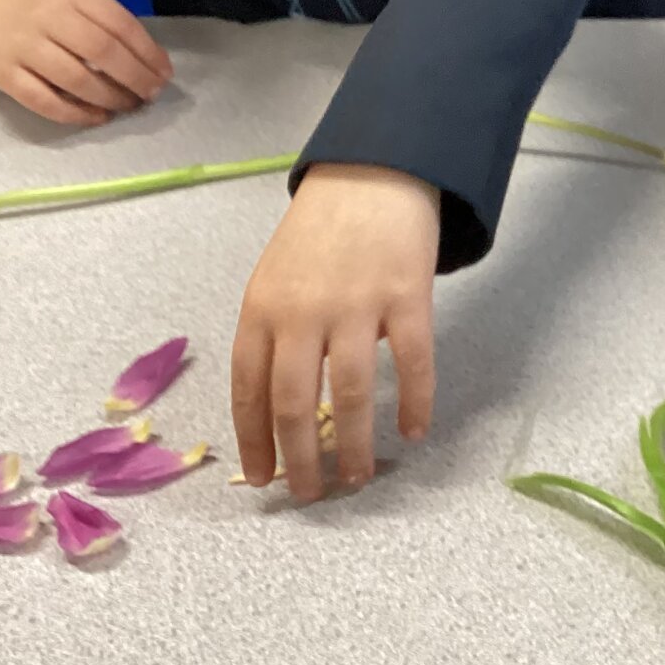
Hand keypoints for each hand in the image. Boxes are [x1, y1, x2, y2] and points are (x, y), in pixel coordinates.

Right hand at [0, 0, 172, 125]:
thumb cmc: (48, 16)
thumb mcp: (79, 6)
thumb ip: (112, 28)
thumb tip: (154, 67)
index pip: (120, 23)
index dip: (148, 52)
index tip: (164, 74)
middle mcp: (48, 17)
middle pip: (101, 50)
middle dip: (134, 77)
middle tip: (150, 94)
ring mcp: (23, 47)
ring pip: (74, 78)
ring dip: (109, 97)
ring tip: (127, 106)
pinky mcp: (3, 75)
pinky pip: (44, 101)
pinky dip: (76, 114)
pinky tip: (98, 117)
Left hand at [231, 163, 439, 501]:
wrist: (374, 170)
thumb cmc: (321, 231)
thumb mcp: (275, 277)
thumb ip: (274, 334)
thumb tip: (279, 410)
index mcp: (262, 308)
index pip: (249, 390)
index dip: (254, 442)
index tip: (262, 479)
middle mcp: (303, 310)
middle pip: (294, 402)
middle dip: (300, 459)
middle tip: (310, 495)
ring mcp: (357, 304)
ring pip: (350, 394)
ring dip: (352, 445)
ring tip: (357, 478)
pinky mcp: (407, 296)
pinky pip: (412, 363)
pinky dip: (415, 403)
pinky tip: (415, 431)